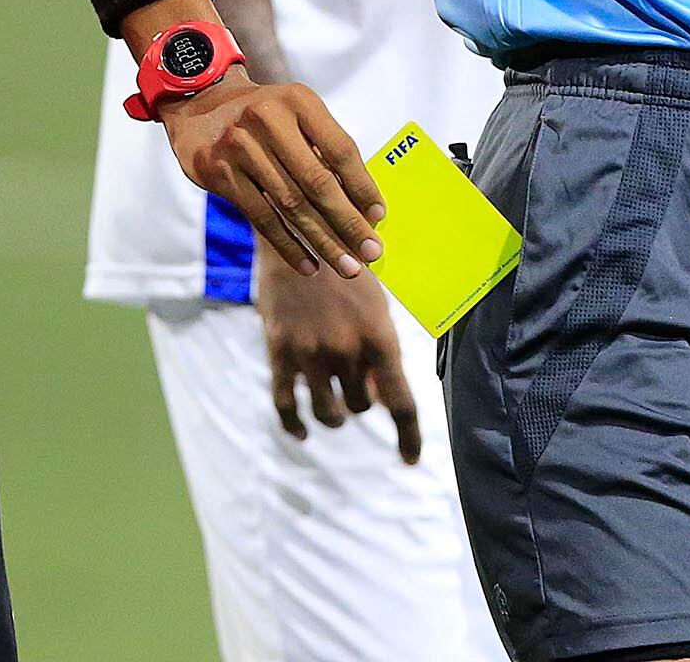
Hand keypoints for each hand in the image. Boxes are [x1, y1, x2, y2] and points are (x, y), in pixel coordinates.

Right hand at [161, 76, 386, 276]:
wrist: (201, 105)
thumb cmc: (264, 116)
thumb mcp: (296, 114)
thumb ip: (324, 150)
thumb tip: (362, 206)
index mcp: (299, 101)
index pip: (340, 150)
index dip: (362, 186)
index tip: (379, 216)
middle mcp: (269, 120)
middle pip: (317, 182)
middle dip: (347, 222)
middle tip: (370, 252)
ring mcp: (241, 147)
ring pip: (290, 205)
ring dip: (322, 241)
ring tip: (346, 266)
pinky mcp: (219, 173)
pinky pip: (262, 217)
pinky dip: (288, 245)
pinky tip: (308, 264)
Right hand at [258, 254, 422, 462]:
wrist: (298, 231)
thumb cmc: (347, 266)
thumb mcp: (375, 303)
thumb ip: (380, 350)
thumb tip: (381, 393)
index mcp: (379, 336)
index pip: (401, 402)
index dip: (409, 436)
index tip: (410, 459)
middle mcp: (346, 350)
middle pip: (362, 405)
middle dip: (364, 399)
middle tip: (360, 382)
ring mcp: (310, 353)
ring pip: (328, 413)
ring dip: (334, 415)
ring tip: (336, 407)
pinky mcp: (280, 352)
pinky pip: (286, 405)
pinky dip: (295, 426)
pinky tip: (303, 432)